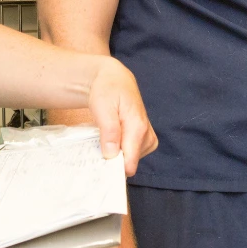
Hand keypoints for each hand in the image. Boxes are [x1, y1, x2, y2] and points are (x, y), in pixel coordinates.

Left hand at [87, 58, 157, 174]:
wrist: (114, 78)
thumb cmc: (107, 90)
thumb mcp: (102, 107)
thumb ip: (109, 131)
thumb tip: (112, 155)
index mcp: (138, 127)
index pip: (130, 161)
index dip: (114, 168)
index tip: (100, 167)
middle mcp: (146, 134)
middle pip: (130, 163)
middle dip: (114, 160)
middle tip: (99, 146)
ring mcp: (148, 136)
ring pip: (132, 159)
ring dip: (117, 153)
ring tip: (106, 137)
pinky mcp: (146, 138)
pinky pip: (134, 153)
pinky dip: (122, 150)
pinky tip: (113, 139)